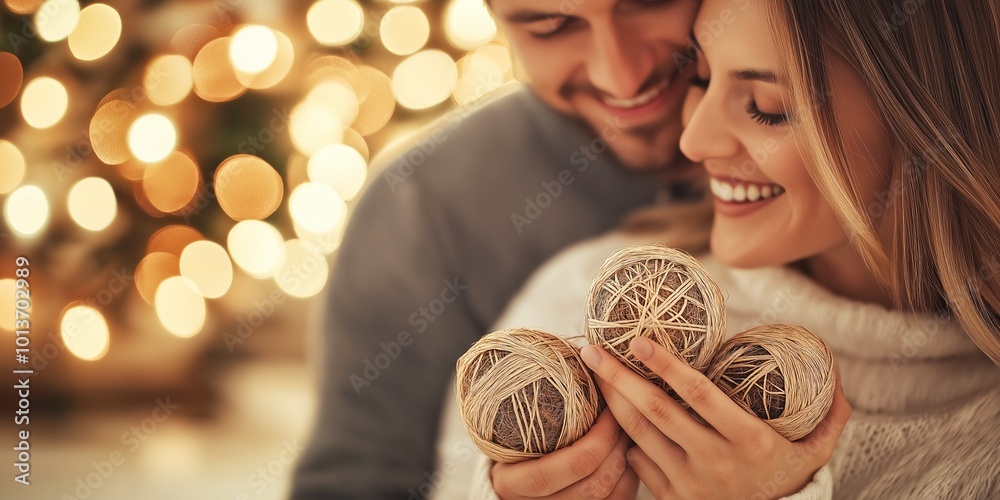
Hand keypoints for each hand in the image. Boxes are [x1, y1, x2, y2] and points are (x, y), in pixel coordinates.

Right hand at [491, 410, 639, 498]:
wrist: (511, 474)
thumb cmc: (514, 433)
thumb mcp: (513, 419)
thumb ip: (534, 398)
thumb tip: (580, 352)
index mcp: (510, 481)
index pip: (552, 471)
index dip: (590, 443)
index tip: (610, 411)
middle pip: (588, 487)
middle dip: (616, 450)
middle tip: (630, 417)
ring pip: (606, 498)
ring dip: (627, 464)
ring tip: (636, 431)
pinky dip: (630, 480)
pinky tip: (633, 454)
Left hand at [580, 337, 850, 499]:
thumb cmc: (790, 479)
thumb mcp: (818, 449)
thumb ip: (830, 411)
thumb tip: (833, 367)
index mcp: (749, 441)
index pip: (700, 394)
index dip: (667, 365)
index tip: (640, 340)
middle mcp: (715, 462)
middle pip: (656, 411)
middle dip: (619, 377)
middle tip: (592, 349)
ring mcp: (689, 484)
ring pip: (639, 434)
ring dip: (613, 401)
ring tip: (595, 370)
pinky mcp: (673, 499)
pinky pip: (638, 462)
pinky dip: (623, 437)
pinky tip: (611, 411)